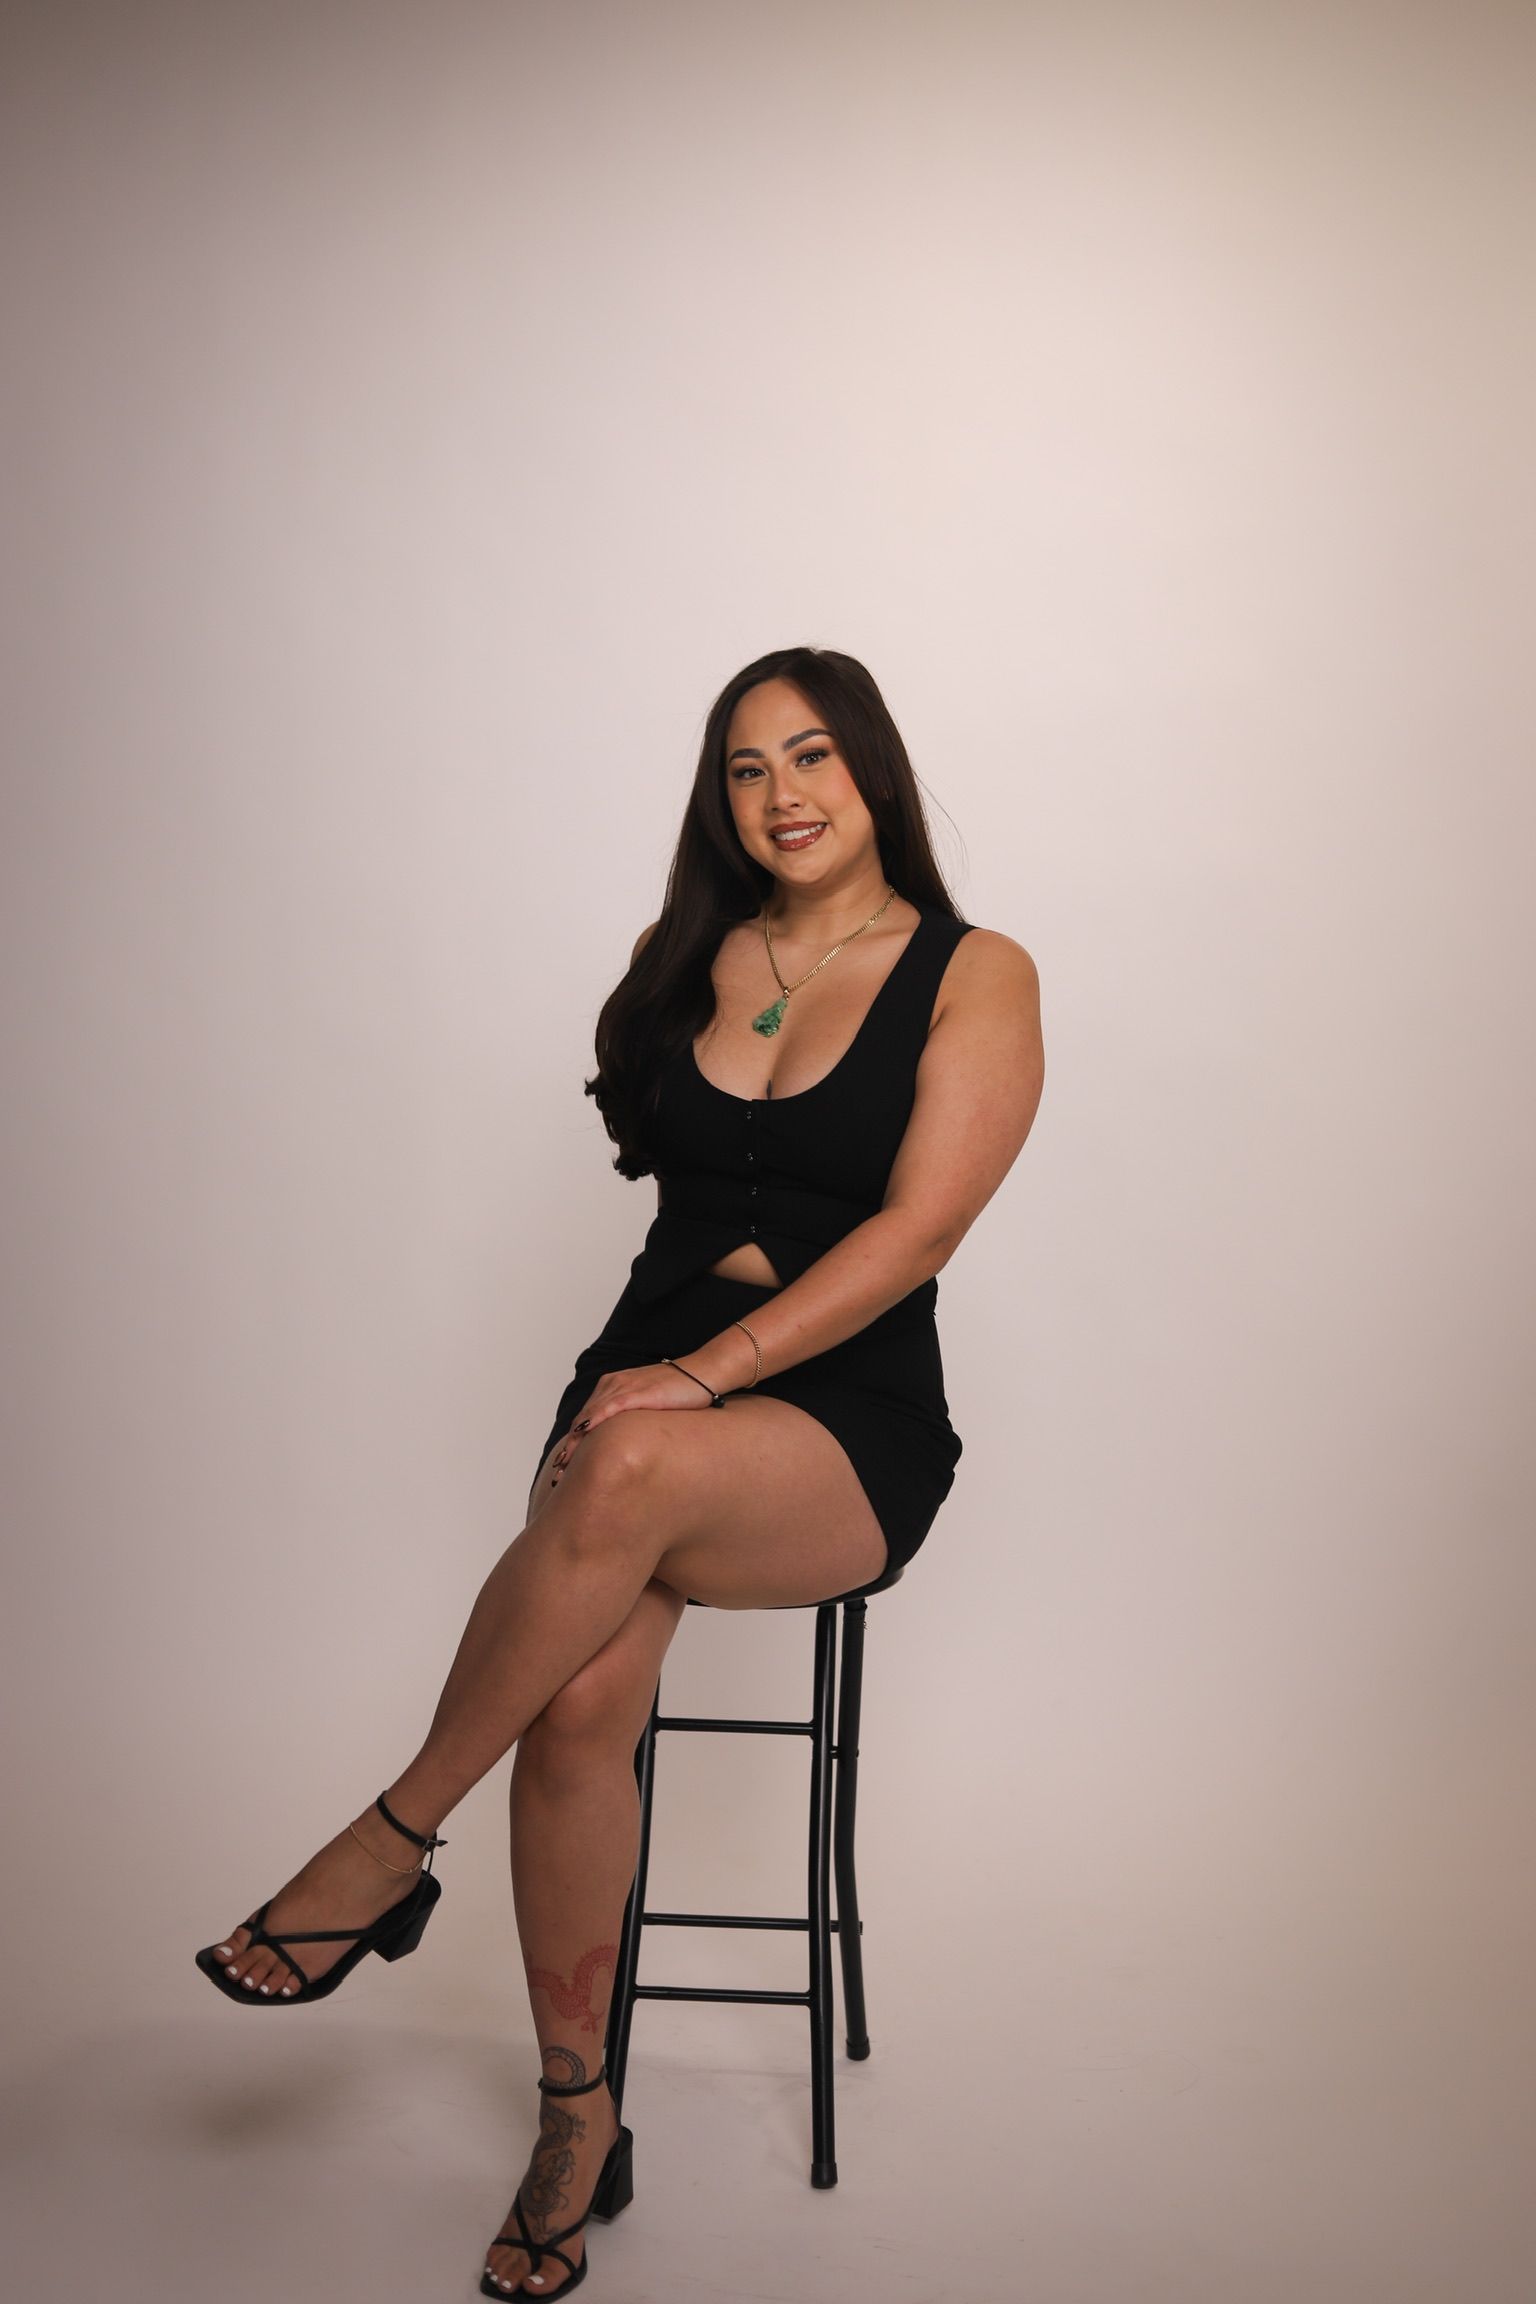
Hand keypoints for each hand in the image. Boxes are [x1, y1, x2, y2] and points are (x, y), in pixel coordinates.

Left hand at [547, 1359, 723, 1485]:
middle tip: (558, 1476)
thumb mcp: (649, 1406)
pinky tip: (583, 1440)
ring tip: (565, 1468)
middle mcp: (612, 1385)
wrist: (702, 1374)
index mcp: (612, 1387)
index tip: (564, 1467)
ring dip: (574, 1444)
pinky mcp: (636, 1393)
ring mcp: (623, 1388)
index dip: (573, 1443)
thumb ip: (633, 1420)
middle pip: (581, 1421)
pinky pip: (607, 1410)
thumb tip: (626, 1445)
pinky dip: (592, 1426)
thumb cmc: (681, 1392)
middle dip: (569, 1449)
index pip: (585, 1419)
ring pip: (589, 1418)